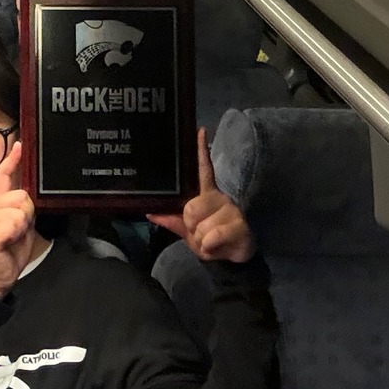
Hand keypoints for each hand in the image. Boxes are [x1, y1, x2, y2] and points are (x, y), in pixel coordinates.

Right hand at [0, 143, 36, 297]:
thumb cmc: (8, 251)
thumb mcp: (21, 225)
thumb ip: (22, 208)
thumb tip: (26, 194)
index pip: (3, 177)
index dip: (12, 161)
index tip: (19, 146)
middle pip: (22, 196)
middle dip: (27, 214)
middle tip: (18, 231)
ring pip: (20, 210)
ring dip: (22, 226)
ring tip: (12, 238)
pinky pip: (13, 224)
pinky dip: (16, 234)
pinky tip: (8, 242)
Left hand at [147, 130, 255, 262]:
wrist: (231, 258)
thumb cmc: (209, 240)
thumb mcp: (187, 231)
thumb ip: (170, 220)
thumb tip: (148, 211)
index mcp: (206, 194)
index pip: (203, 169)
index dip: (201, 151)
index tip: (200, 131)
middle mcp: (220, 197)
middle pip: (190, 207)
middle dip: (190, 227)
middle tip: (199, 233)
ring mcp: (231, 210)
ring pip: (200, 226)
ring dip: (201, 240)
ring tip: (211, 241)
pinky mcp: (240, 225)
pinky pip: (212, 237)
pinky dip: (210, 246)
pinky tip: (217, 245)